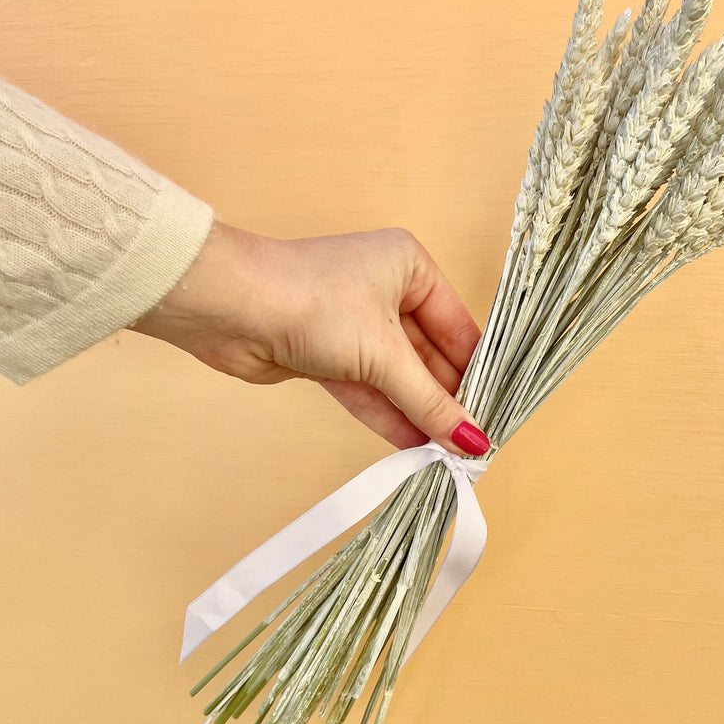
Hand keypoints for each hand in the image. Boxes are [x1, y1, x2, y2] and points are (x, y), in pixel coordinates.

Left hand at [129, 221, 490, 456]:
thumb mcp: (385, 354)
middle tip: (472, 445)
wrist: (228, 308)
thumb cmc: (313, 303)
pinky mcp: (326, 354)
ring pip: (397, 376)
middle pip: (428, 356)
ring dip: (418, 414)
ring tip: (447, 455)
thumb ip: (430, 401)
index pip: (458, 328)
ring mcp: (354, 324)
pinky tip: (413, 447)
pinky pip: (368, 389)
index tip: (495, 415)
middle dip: (446, 400)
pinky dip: (388, 416)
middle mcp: (385, 291)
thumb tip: (473, 440)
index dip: (477, 373)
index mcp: (409, 267)